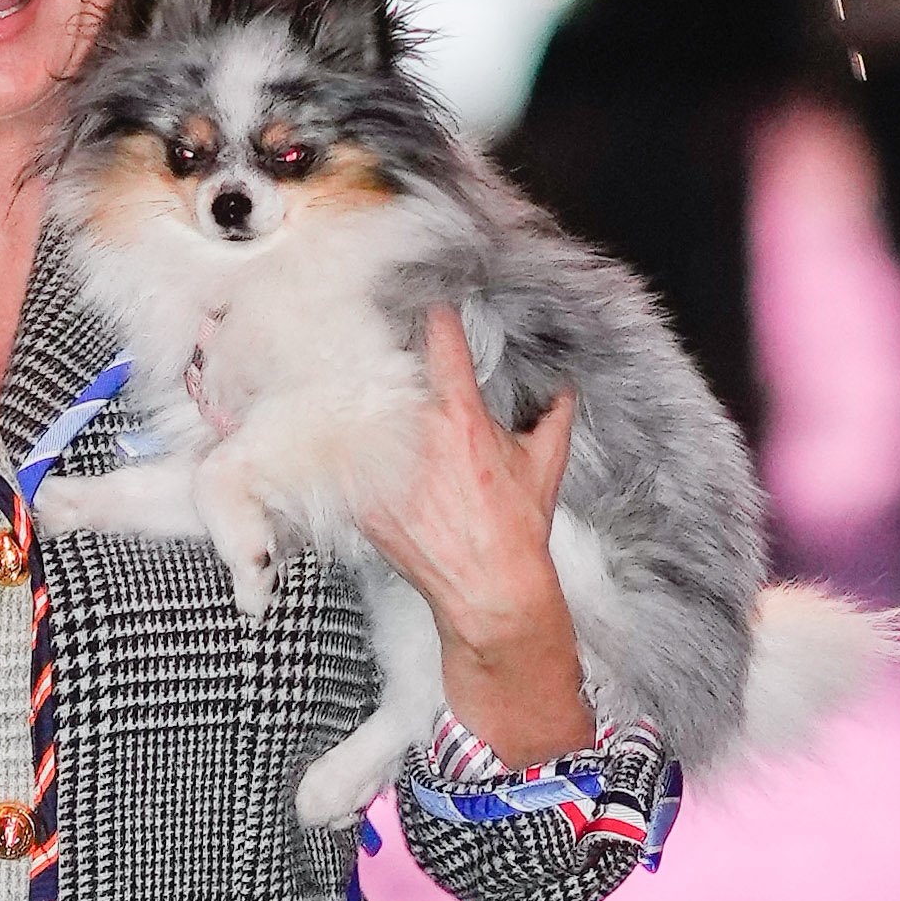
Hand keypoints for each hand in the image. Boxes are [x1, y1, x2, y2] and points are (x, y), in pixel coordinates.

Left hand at [358, 309, 589, 767]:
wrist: (488, 591)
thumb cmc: (517, 529)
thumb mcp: (544, 467)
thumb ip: (554, 419)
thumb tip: (563, 392)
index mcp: (461, 417)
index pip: (440, 341)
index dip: (436, 318)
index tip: (431, 309)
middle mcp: (417, 436)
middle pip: (384, 369)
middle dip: (385, 355)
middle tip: (375, 332)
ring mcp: (385, 469)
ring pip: (356, 411)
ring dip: (356, 397)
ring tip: (344, 381)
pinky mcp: (362, 500)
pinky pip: (344, 461)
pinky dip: (343, 451)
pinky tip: (336, 439)